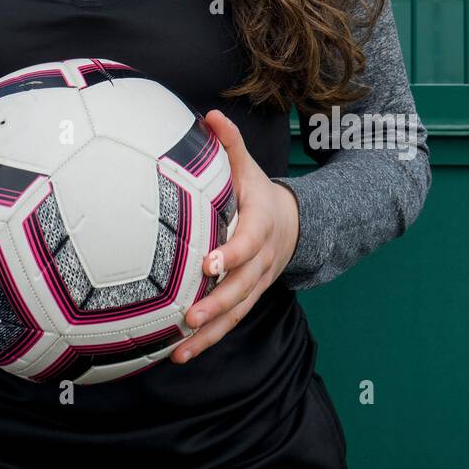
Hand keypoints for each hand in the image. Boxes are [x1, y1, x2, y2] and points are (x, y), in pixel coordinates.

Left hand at [170, 108, 299, 364]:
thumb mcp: (248, 167)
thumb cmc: (257, 192)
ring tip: (181, 346)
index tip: (209, 263)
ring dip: (210, 332)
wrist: (291, 224)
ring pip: (236, 312)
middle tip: (190, 315)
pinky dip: (207, 340)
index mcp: (260, 226)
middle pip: (242, 287)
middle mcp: (260, 261)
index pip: (248, 243)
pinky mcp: (247, 299)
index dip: (231, 255)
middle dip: (217, 303)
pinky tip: (178, 354)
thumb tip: (209, 114)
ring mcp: (255, 284)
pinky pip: (229, 323)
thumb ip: (230, 145)